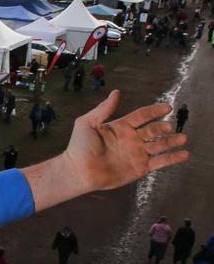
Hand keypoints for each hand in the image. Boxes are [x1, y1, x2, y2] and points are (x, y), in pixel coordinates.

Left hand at [63, 90, 187, 190]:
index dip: (154, 111)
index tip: (167, 107)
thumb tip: (116, 92)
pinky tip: (184, 154)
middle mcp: (132, 139)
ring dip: (172, 142)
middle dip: (163, 128)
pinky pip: (160, 162)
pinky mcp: (140, 168)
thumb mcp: (88, 123)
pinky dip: (172, 158)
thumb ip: (103, 109)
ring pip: (159, 145)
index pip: (141, 116)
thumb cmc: (80, 146)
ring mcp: (137, 153)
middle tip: (169, 127)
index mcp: (121, 127)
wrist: (79, 171)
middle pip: (153, 130)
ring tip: (183, 138)